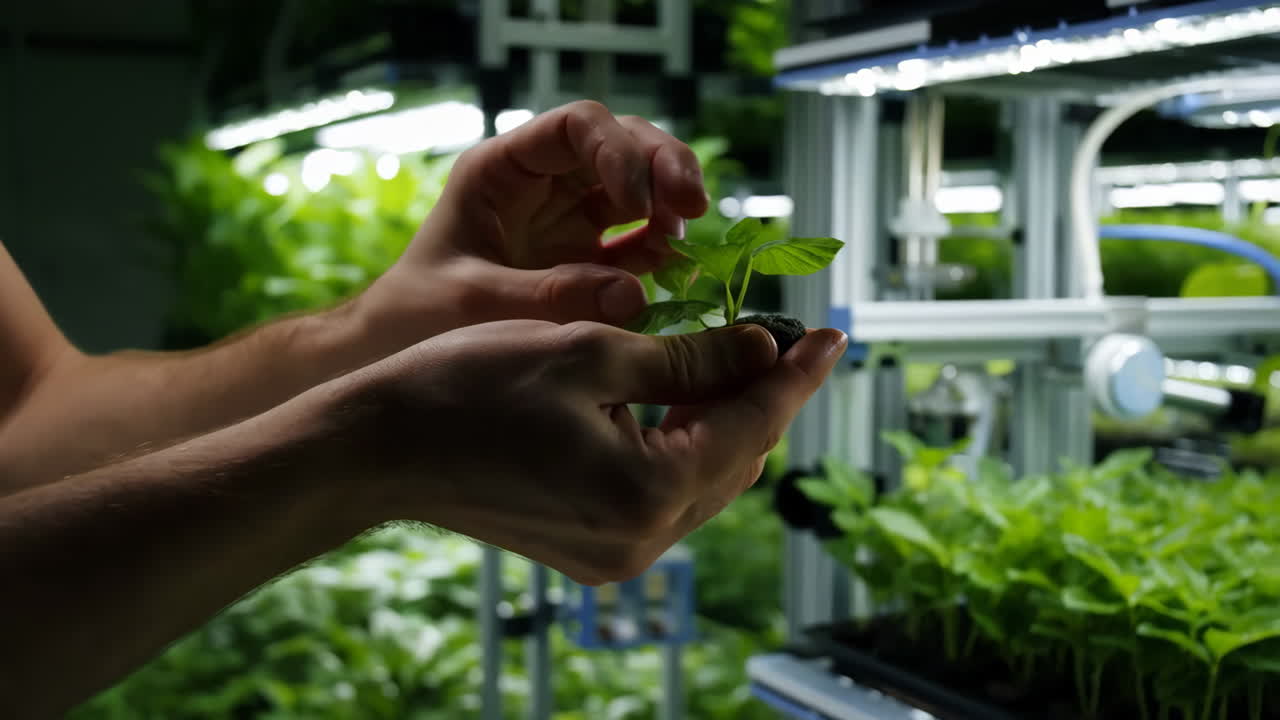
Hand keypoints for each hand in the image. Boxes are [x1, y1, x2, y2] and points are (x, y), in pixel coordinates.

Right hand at [347, 321, 846, 584]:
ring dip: (720, 421)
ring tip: (729, 359)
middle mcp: (641, 541)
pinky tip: (676, 401)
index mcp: (648, 492)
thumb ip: (692, 359)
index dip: (798, 374)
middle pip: (735, 459)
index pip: (753, 424)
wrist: (376, 448)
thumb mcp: (592, 350)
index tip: (833, 334)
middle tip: (777, 337)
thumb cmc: (470, 386)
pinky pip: (660, 496)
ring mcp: (613, 555)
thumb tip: (763, 353)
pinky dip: (678, 447)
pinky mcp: (588, 551)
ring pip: (701, 479)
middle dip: (761, 397)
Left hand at [358, 101, 707, 351]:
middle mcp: (542, 184)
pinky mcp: (586, 260)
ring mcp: (568, 220)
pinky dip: (660, 249)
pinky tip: (675, 268)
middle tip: (692, 205)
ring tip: (684, 234)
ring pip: (637, 185)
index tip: (638, 202)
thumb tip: (634, 296)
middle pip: (620, 144)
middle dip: (662, 165)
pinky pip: (635, 240)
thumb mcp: (474, 305)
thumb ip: (549, 298)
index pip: (577, 128)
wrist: (396, 357)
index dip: (618, 152)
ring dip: (670, 201)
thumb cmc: (418, 318)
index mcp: (504, 170)